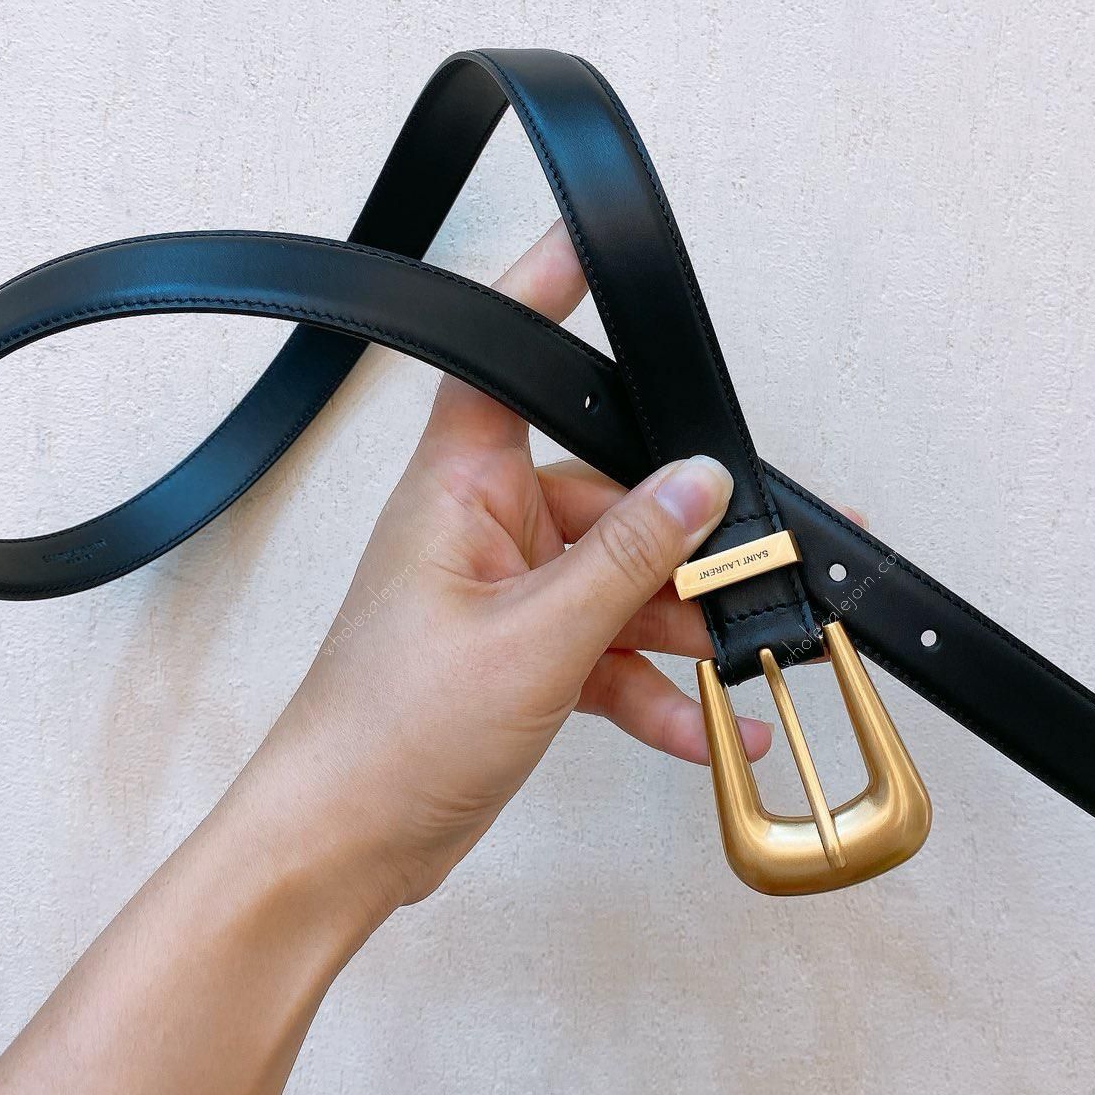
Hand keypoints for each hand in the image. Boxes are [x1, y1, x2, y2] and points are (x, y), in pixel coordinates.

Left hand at [237, 221, 773, 929]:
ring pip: (616, 581)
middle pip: (603, 496)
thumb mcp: (535, 640)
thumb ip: (627, 561)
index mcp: (458, 491)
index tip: (588, 245)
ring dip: (677, 627)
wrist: (342, 849)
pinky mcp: (520, 660)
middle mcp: (480, 530)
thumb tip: (699, 487)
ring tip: (738, 662)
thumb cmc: (390, 733)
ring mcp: (502, 598)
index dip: (540, 299)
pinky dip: (655, 689)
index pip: (501, 364)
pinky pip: (606, 652)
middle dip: (678, 542)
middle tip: (753, 567)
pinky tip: (707, 727)